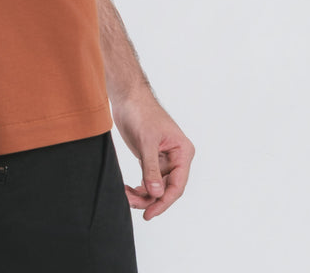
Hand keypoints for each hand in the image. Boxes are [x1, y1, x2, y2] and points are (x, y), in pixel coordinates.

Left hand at [112, 87, 194, 219]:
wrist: (127, 97)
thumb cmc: (141, 112)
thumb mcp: (146, 141)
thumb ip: (151, 168)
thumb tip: (156, 194)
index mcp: (182, 152)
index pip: (177, 184)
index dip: (164, 201)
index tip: (149, 213)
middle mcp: (176, 158)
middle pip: (167, 189)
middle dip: (150, 199)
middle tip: (131, 203)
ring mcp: (163, 159)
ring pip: (156, 187)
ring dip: (142, 195)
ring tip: (126, 195)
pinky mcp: (151, 158)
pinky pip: (148, 180)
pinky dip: (139, 187)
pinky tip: (128, 190)